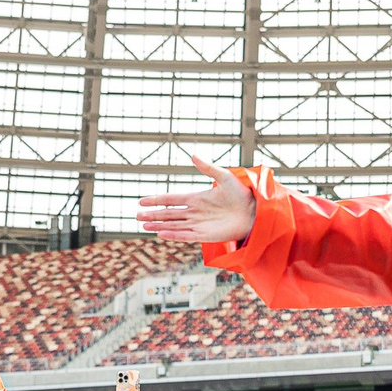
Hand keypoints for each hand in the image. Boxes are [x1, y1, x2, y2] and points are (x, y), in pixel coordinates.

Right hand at [137, 152, 256, 243]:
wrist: (255, 211)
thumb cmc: (242, 194)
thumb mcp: (225, 177)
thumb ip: (208, 168)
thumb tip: (192, 155)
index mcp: (197, 198)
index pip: (172, 199)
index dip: (157, 200)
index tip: (142, 201)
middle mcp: (195, 212)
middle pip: (169, 214)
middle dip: (153, 215)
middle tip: (137, 215)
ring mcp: (199, 224)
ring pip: (174, 225)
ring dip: (159, 226)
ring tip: (143, 226)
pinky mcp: (205, 235)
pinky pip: (185, 235)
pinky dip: (173, 235)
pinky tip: (161, 234)